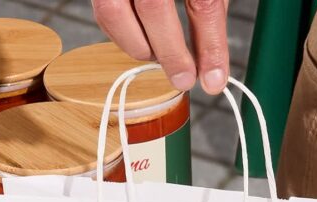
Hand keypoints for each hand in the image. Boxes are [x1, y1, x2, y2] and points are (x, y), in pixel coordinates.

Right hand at [92, 0, 229, 92]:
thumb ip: (208, 14)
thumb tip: (211, 70)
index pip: (204, 3)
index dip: (211, 45)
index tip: (214, 79)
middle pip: (154, 6)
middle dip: (170, 52)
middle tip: (184, 79)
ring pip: (113, 11)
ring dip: (137, 45)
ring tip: (156, 56)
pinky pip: (102, 10)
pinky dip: (120, 32)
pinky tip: (139, 39)